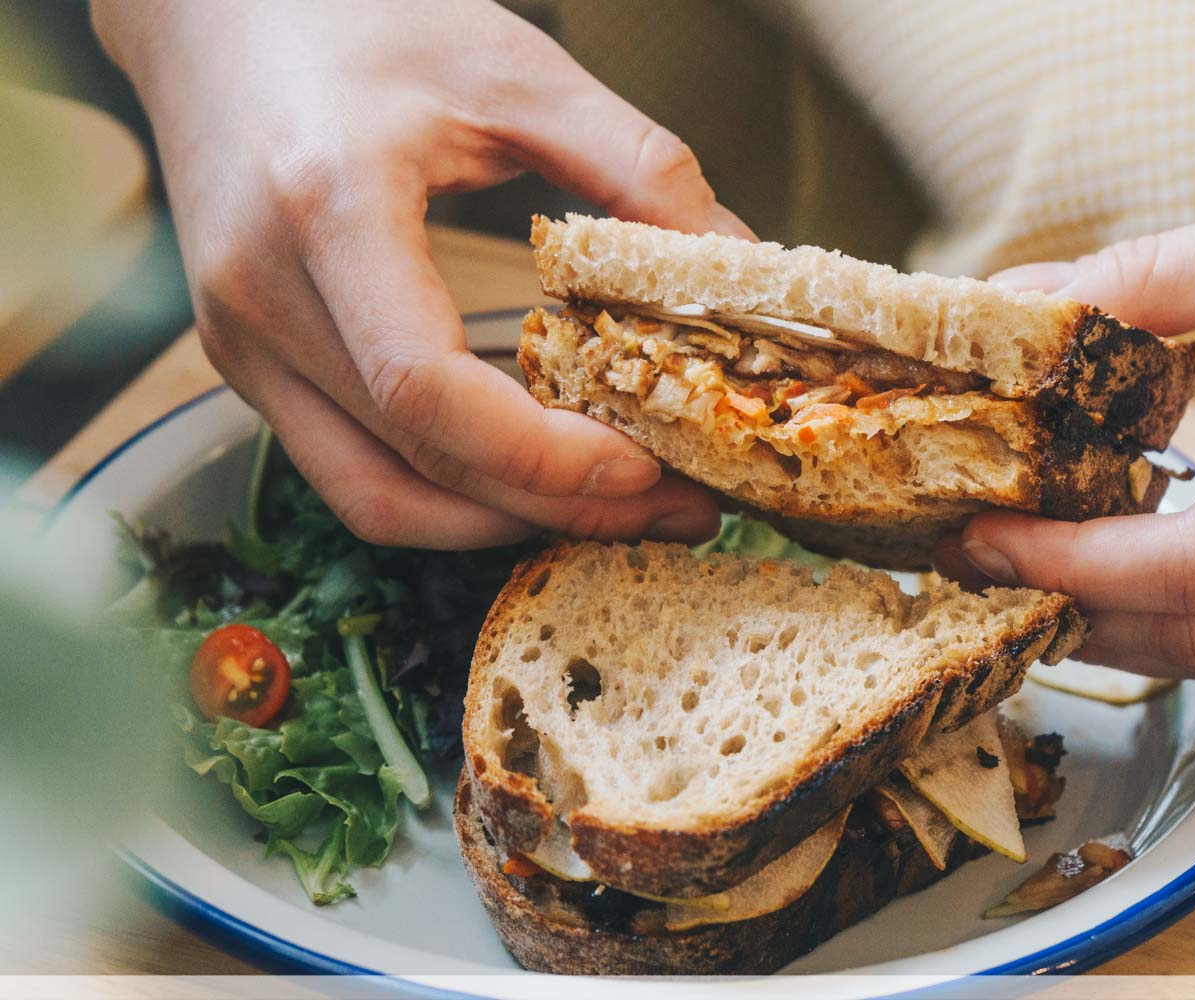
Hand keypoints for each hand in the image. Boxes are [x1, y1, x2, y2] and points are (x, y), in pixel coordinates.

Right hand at [93, 0, 748, 547]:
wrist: (217, 9)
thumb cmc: (358, 17)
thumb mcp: (514, 69)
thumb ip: (634, 164)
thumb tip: (734, 259)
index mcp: (326, 208)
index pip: (426, 389)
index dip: (544, 456)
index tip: (647, 468)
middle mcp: (262, 296)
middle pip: (415, 464)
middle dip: (557, 505)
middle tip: (673, 508)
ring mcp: (243, 341)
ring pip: (377, 495)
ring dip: (503, 521)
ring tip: (615, 507)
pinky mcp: (249, 362)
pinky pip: (352, 470)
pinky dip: (448, 493)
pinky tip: (532, 475)